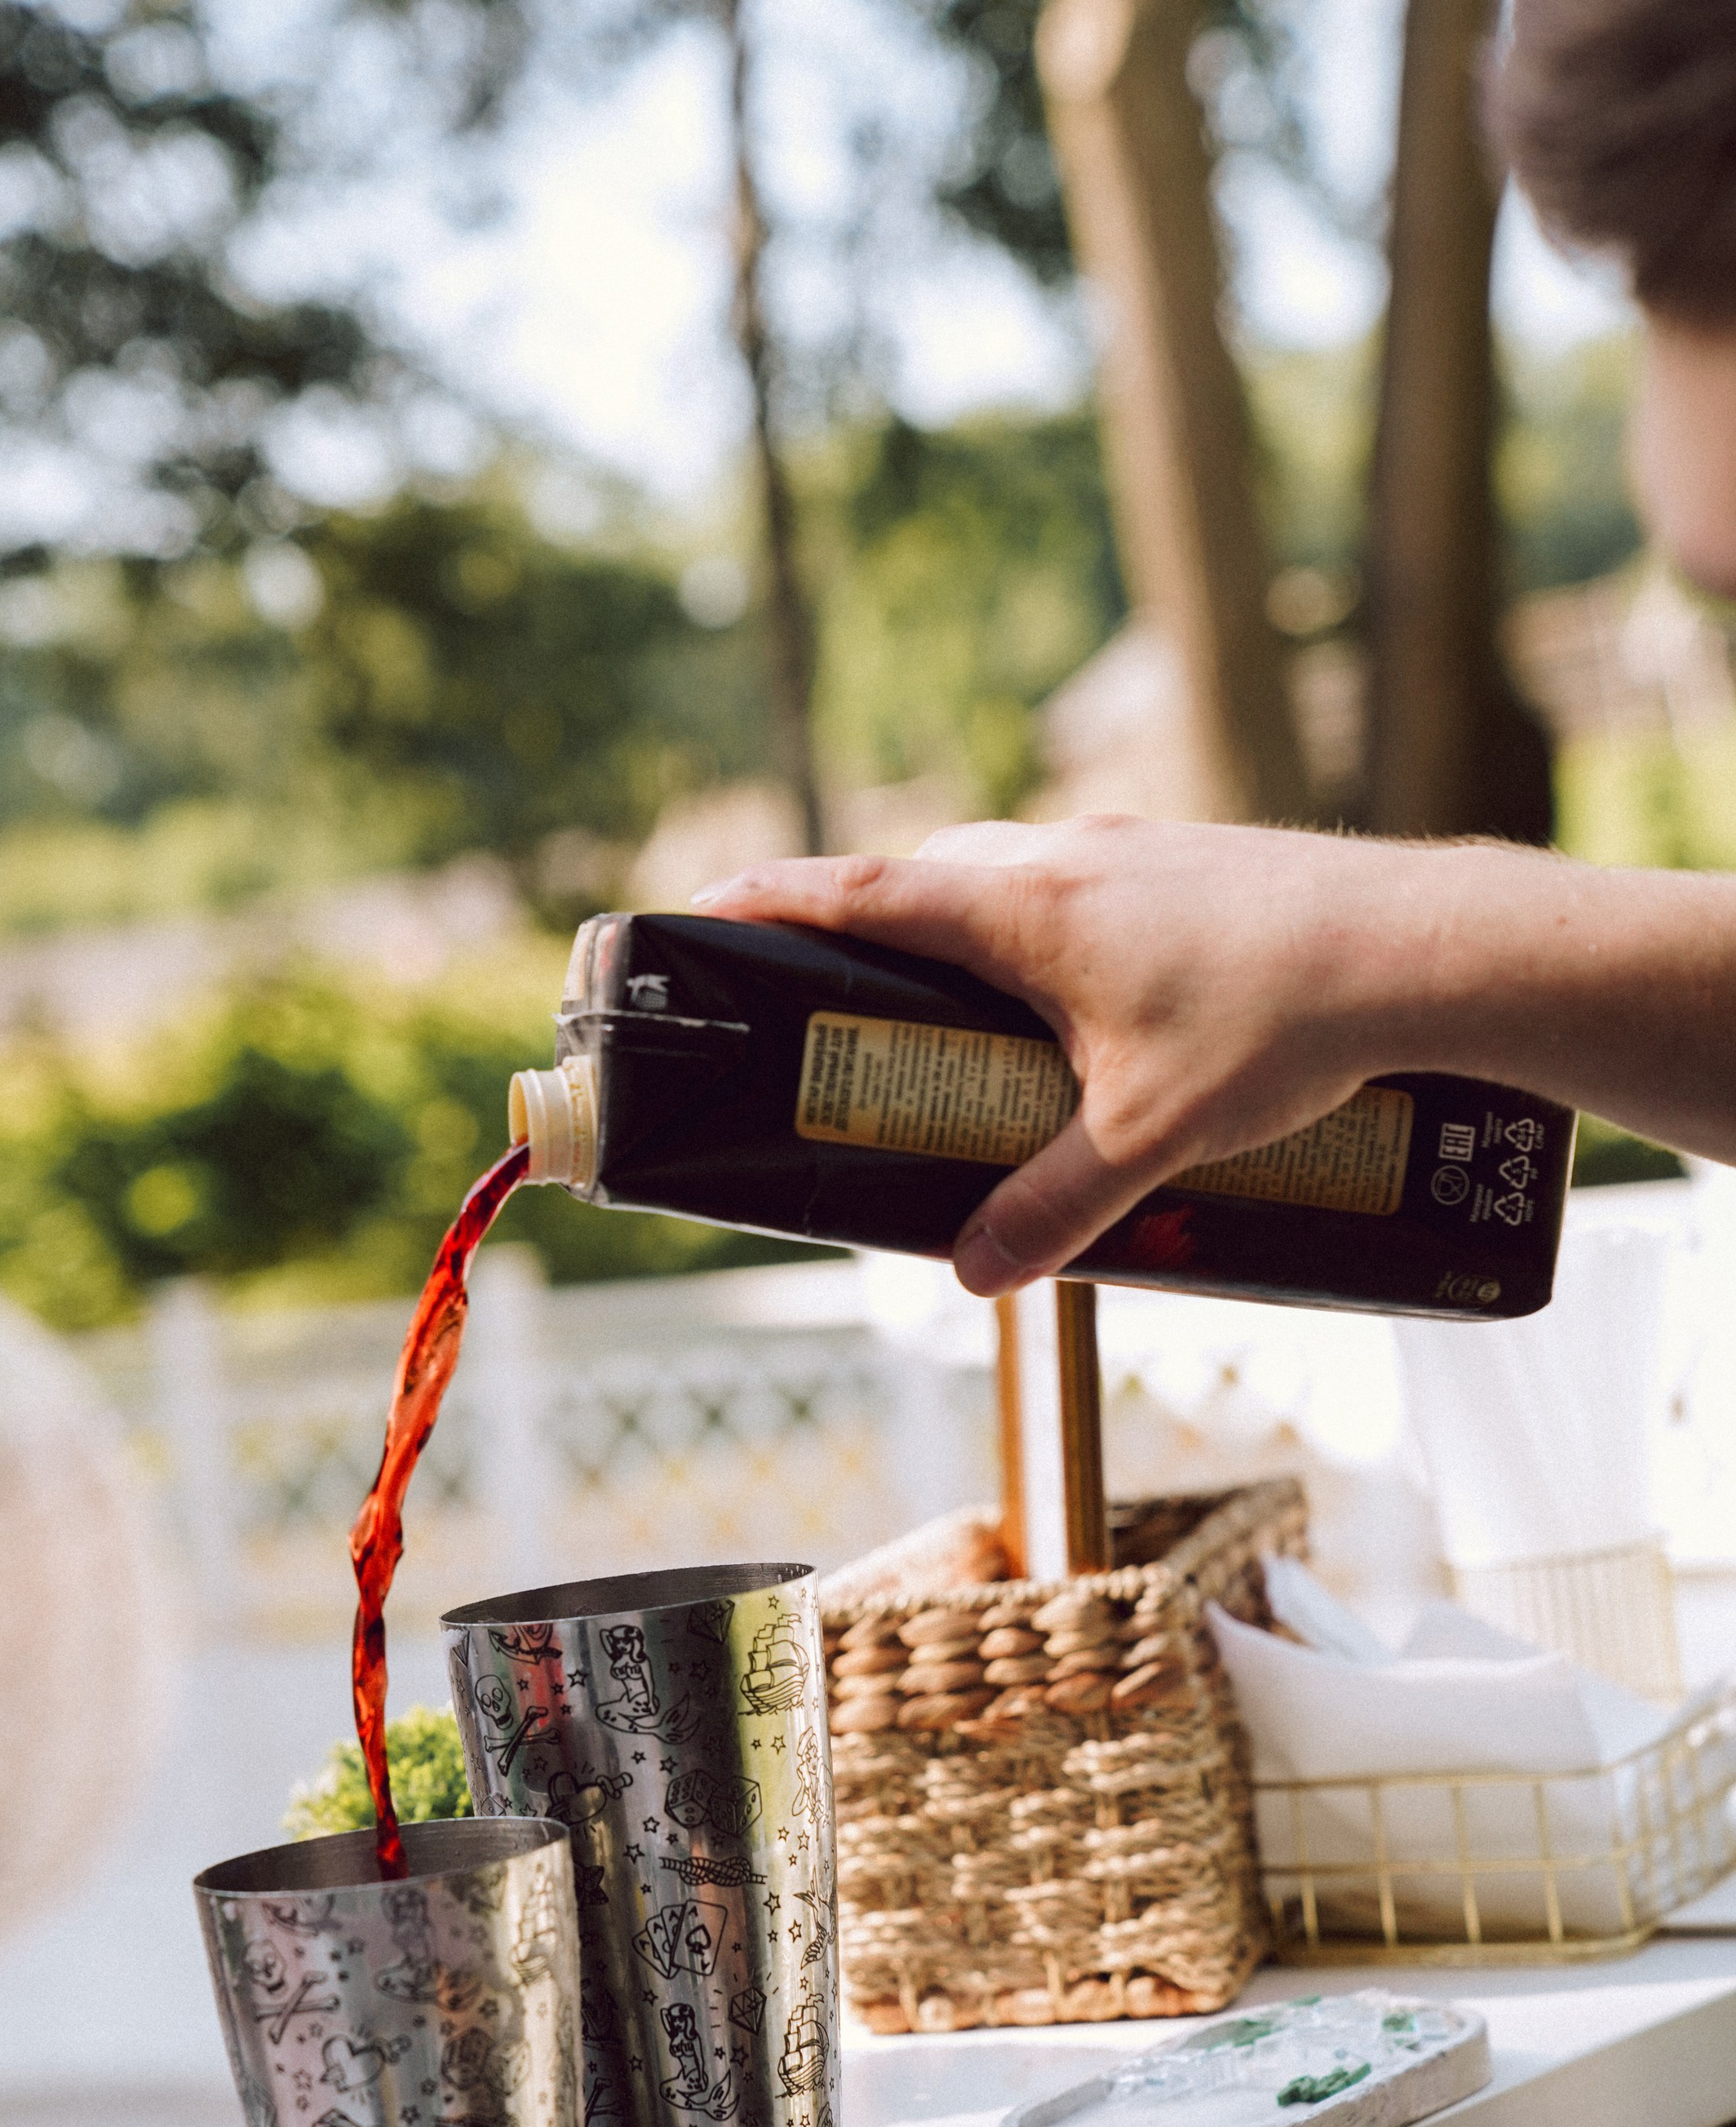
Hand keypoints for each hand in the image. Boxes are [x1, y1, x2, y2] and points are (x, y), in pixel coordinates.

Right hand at [693, 813, 1430, 1294]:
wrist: (1425, 948)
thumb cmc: (1285, 1025)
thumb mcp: (1151, 1139)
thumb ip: (1053, 1209)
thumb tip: (973, 1276)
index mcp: (1022, 905)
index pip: (857, 892)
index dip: (768, 904)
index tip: (700, 914)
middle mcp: (1064, 857)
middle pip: (922, 881)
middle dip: (859, 933)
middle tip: (822, 998)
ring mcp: (1132, 850)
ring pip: (1005, 879)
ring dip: (959, 935)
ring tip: (949, 1020)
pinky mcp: (1189, 862)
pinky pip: (1074, 889)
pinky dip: (1038, 936)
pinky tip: (1074, 1007)